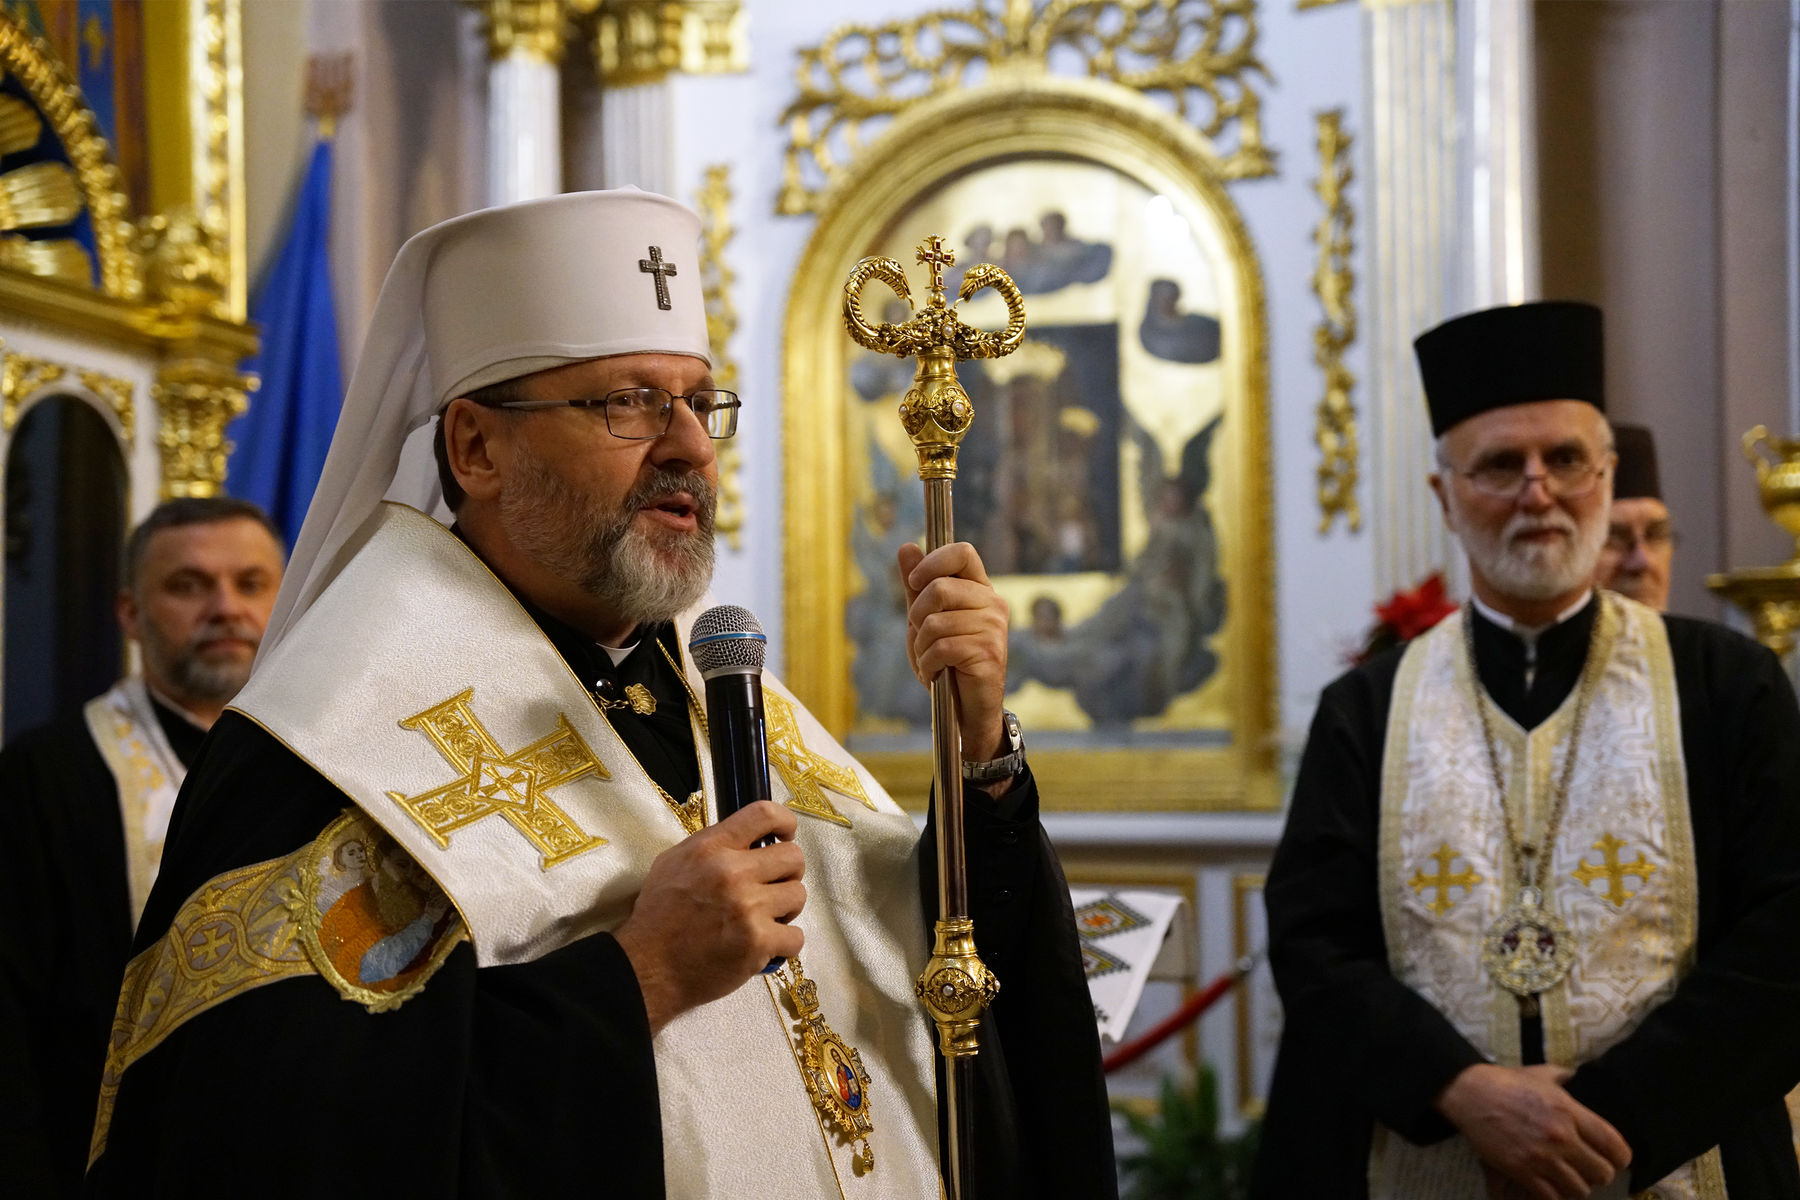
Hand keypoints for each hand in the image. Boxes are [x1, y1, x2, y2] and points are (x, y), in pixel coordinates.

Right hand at [613, 801, 805, 1033]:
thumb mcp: (673, 863)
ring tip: (765, 918)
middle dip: (788, 872)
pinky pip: (796, 936)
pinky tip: (765, 944)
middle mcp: (733, 872)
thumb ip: (712, 847)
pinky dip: (784, 943)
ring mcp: (748, 908)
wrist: (648, 969)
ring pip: (798, 895)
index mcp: (711, 847)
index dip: (785, 822)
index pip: (764, 814)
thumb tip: (748, 839)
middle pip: (794, 857)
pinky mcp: (758, 943)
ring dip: (786, 909)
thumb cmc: (658, 916)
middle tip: (772, 887)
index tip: (785, 835)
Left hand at [896, 542, 1011, 789]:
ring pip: (935, 622)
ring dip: (921, 647)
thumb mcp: (924, 619)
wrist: (966, 708)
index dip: (933, 561)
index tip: (915, 582)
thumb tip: (905, 546)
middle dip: (917, 616)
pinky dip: (928, 664)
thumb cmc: (946, 662)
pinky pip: (941, 648)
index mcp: (979, 589)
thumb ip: (917, 585)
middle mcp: (992, 604)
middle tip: (923, 637)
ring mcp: (994, 628)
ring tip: (932, 661)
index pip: (962, 552)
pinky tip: (936, 673)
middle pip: (940, 588)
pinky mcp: (989, 653)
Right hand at [1437, 1063, 1629, 1199]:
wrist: (1470, 1093)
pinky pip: (1552, 1197)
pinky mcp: (1522, 1172)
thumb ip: (1568, 1078)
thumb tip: (1582, 1078)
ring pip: (1579, 1190)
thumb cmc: (1507, 1081)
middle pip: (1602, 1173)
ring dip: (1576, 1186)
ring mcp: (1541, 1158)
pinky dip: (1555, 1195)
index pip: (1615, 1146)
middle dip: (1599, 1174)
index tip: (1615, 1159)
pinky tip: (1550, 1186)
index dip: (1621, 1158)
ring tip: (1568, 1178)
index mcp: (1570, 1112)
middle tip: (1588, 1169)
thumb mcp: (1542, 1073)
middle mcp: (1561, 1138)